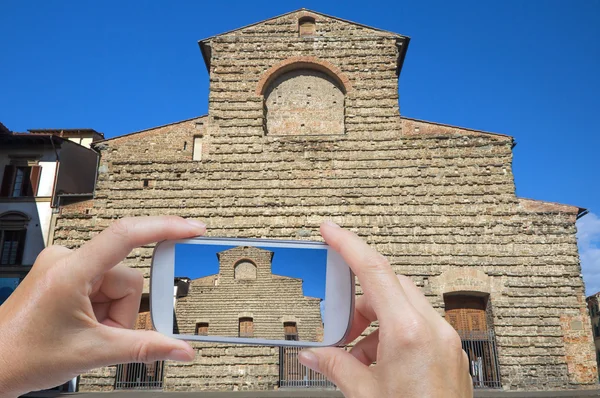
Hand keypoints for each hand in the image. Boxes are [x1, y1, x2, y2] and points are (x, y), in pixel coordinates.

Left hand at [0, 216, 205, 396]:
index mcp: (71, 271)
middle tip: (109, 333)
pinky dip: (105, 310)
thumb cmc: (22, 355)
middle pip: (126, 276)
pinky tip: (88, 327)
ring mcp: (65, 267)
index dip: (165, 228)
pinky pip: (103, 287)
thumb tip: (180, 348)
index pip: (127, 235)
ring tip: (92, 335)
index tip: (192, 230)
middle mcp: (67, 260)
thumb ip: (145, 347)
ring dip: (114, 313)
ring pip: (117, 285)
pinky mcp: (66, 276)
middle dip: (124, 310)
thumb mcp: (93, 353)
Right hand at [299, 222, 472, 397]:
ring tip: (353, 352)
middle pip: (388, 286)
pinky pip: (415, 326)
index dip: (348, 244)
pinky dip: (389, 334)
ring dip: (372, 320)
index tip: (330, 229)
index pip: (373, 270)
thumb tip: (313, 351)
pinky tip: (373, 361)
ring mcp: (445, 340)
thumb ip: (334, 364)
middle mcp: (433, 329)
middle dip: (356, 298)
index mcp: (409, 333)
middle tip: (335, 319)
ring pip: (402, 305)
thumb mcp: (363, 393)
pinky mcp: (448, 352)